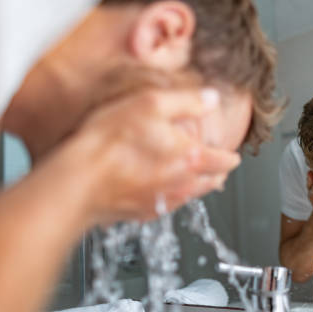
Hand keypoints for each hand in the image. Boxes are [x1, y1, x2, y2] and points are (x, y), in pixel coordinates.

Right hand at [76, 87, 240, 222]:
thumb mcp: (151, 104)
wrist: (79, 180)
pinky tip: (164, 190)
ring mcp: (163, 202)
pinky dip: (172, 196)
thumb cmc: (110, 141)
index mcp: (190, 158)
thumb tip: (212, 98)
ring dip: (197, 186)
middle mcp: (182, 184)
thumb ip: (187, 101)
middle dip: (218, 174)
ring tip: (197, 179)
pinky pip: (167, 205)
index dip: (231, 156)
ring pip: (191, 196)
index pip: (224, 161)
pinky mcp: (143, 213)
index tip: (233, 155)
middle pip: (211, 183)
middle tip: (219, 168)